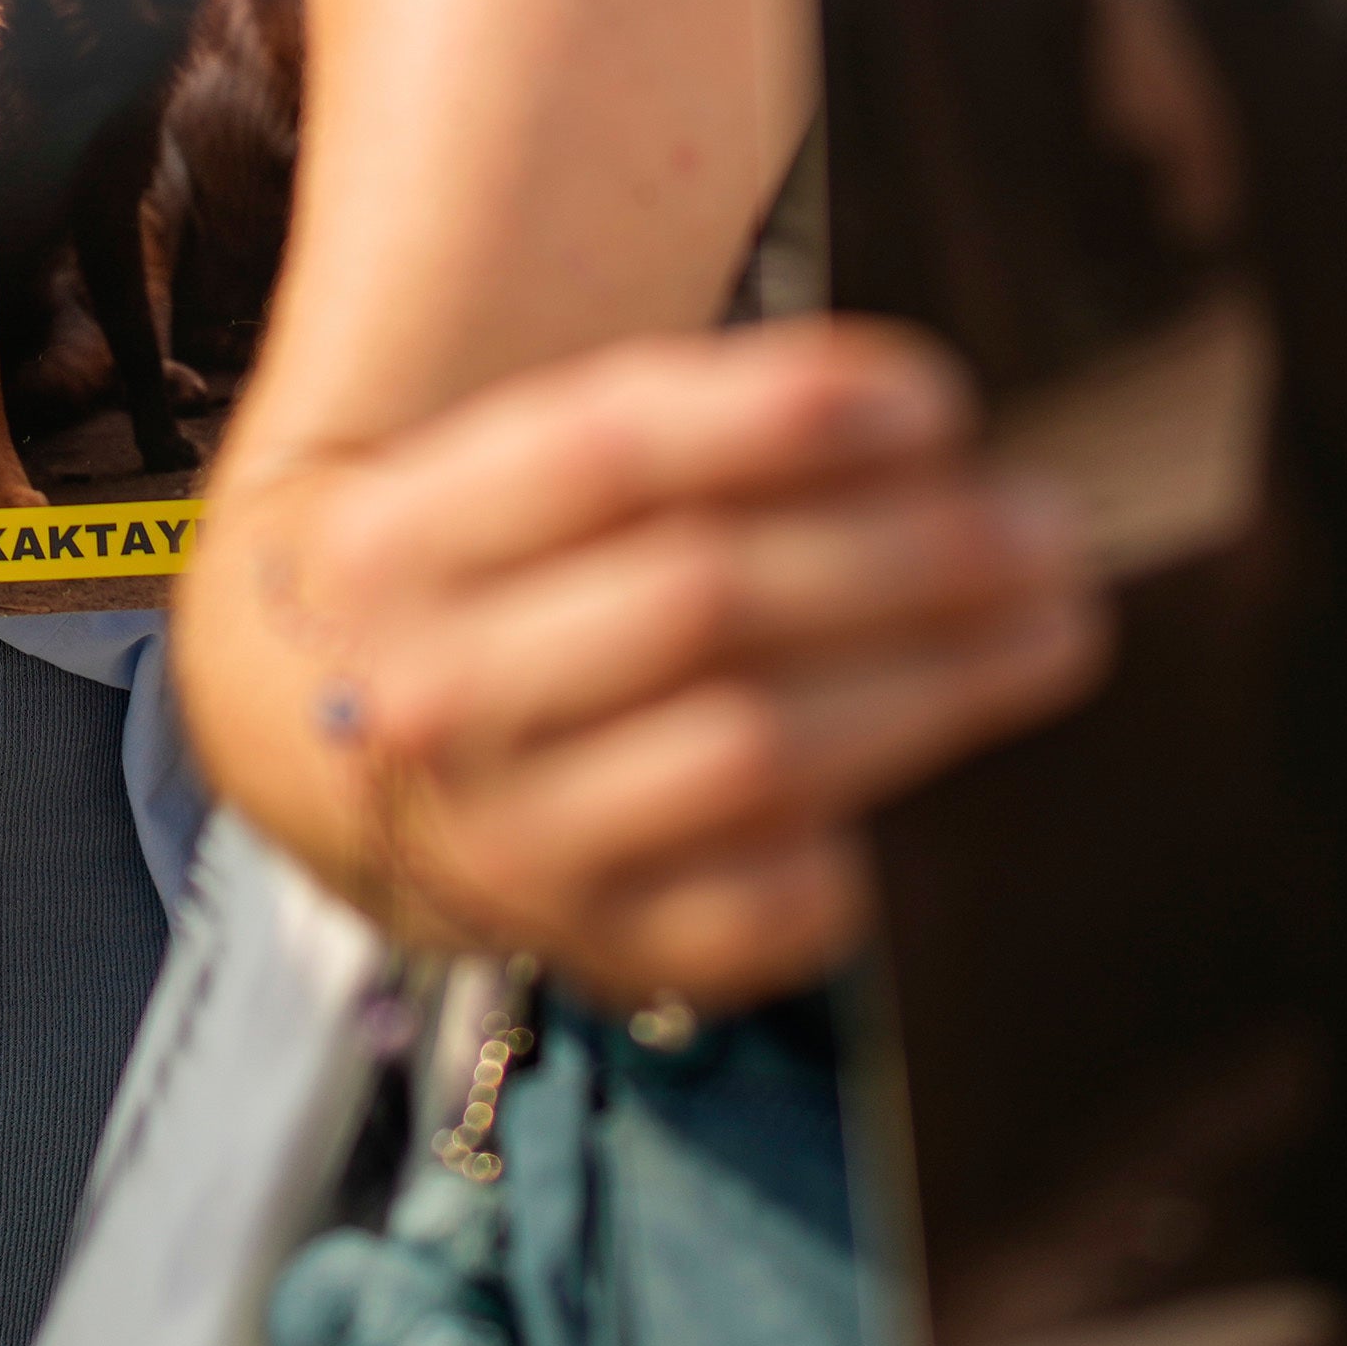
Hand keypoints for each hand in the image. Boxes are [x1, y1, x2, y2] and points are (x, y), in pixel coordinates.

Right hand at [267, 321, 1101, 1009]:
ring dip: (933, 682)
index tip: (941, 402)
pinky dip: (841, 854)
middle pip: (705, 598)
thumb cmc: (478, 572)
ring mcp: (499, 831)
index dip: (787, 416)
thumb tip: (922, 423)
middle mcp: (428, 688)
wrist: (296, 743)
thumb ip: (676, 434)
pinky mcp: (572, 943)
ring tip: (1049, 625)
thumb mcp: (497, 468)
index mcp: (398, 534)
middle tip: (1046, 526)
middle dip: (909, 553)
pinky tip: (901, 797)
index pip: (606, 451)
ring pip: (752, 749)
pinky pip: (746, 914)